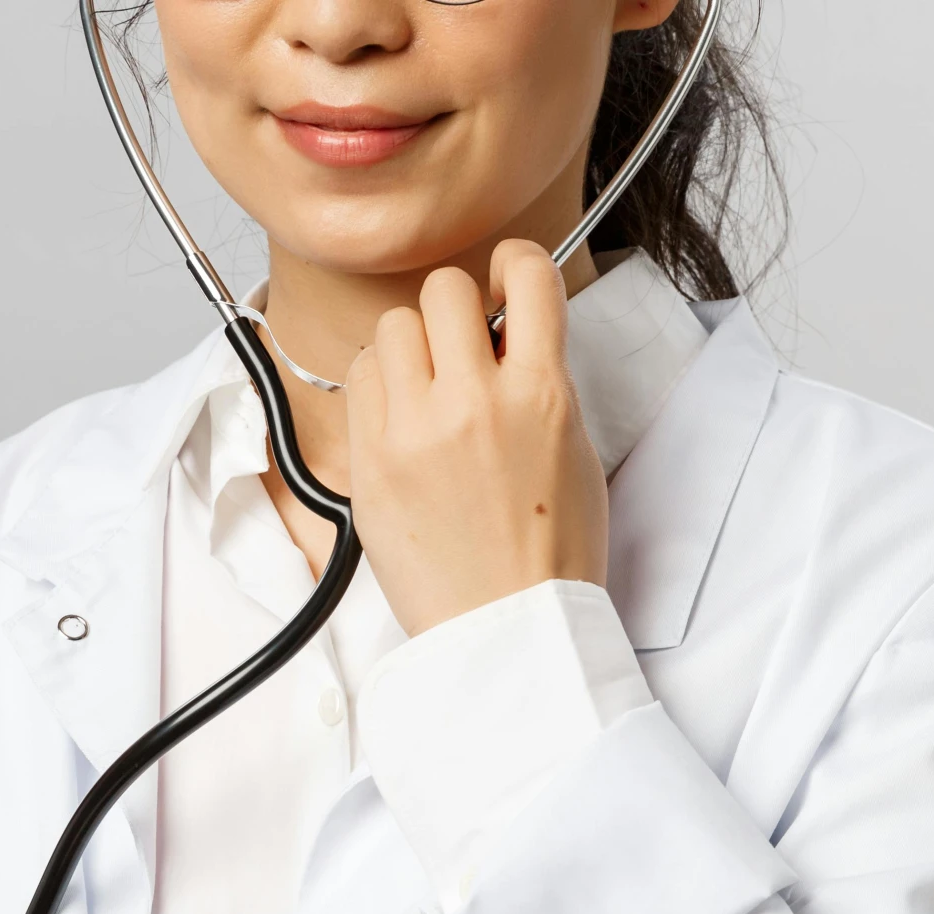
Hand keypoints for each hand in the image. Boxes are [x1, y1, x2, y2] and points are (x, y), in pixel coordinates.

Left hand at [344, 239, 607, 635]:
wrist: (506, 628)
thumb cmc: (549, 555)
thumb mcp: (573, 452)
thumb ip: (540, 383)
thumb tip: (509, 337)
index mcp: (541, 395)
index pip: (527, 277)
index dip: (514, 265)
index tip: (506, 280)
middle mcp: (474, 402)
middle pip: (444, 289)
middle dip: (455, 309)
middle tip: (462, 346)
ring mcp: (414, 430)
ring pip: (393, 326)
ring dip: (412, 346)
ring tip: (427, 389)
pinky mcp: (369, 460)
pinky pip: (360, 380)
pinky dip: (379, 387)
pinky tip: (400, 421)